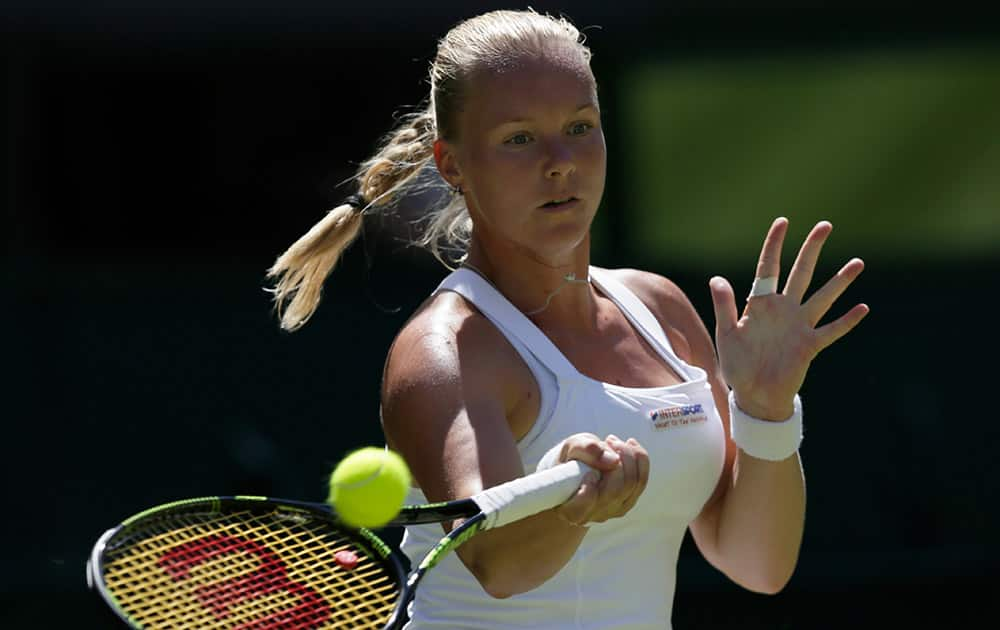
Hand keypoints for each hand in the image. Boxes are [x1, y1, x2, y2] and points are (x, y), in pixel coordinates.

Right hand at [554, 433, 649, 525]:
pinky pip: (641, 481)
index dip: (588, 489)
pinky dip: (639, 459)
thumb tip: (613, 460)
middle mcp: (593, 515)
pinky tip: (629, 445)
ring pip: (631, 485)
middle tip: (608, 441)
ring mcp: (612, 511)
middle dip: (617, 460)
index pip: (583, 506)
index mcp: (571, 509)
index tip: (589, 470)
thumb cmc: (571, 460)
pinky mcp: (627, 502)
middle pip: (615, 491)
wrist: (576, 470)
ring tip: (614, 441)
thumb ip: (585, 449)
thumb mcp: (571, 448)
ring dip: (628, 456)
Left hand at [709, 218, 868, 419]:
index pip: (769, 268)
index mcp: (761, 304)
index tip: (783, 221)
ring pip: (823, 297)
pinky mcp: (810, 345)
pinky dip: (847, 321)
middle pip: (801, 272)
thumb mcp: (726, 333)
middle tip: (825, 225)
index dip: (774, 245)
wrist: (754, 394)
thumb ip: (724, 306)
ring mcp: (799, 326)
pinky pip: (832, 331)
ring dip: (840, 281)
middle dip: (812, 249)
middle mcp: (783, 310)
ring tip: (858, 262)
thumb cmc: (737, 364)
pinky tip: (863, 308)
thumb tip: (716, 278)